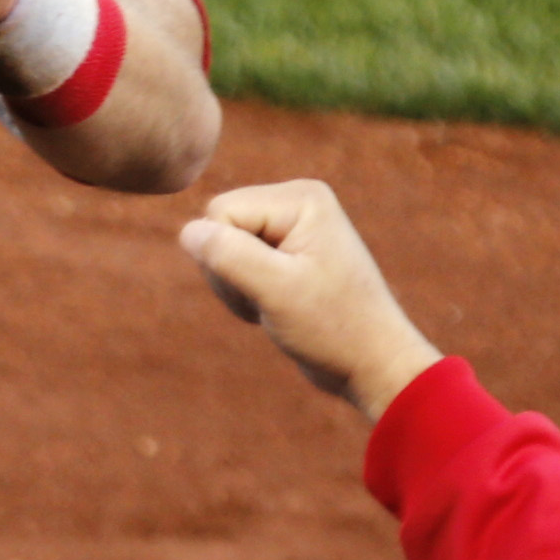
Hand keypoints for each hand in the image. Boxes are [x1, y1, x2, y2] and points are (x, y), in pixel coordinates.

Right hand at [176, 180, 445, 420]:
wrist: (371, 362)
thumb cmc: (332, 327)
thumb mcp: (276, 290)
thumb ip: (229, 255)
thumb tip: (188, 231)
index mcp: (301, 198)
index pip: (221, 211)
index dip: (226, 257)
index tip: (267, 289)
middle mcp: (297, 202)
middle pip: (219, 225)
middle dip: (230, 271)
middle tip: (270, 301)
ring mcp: (292, 226)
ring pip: (222, 246)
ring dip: (236, 286)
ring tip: (275, 306)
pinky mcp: (287, 251)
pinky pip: (236, 261)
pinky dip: (244, 291)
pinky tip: (274, 307)